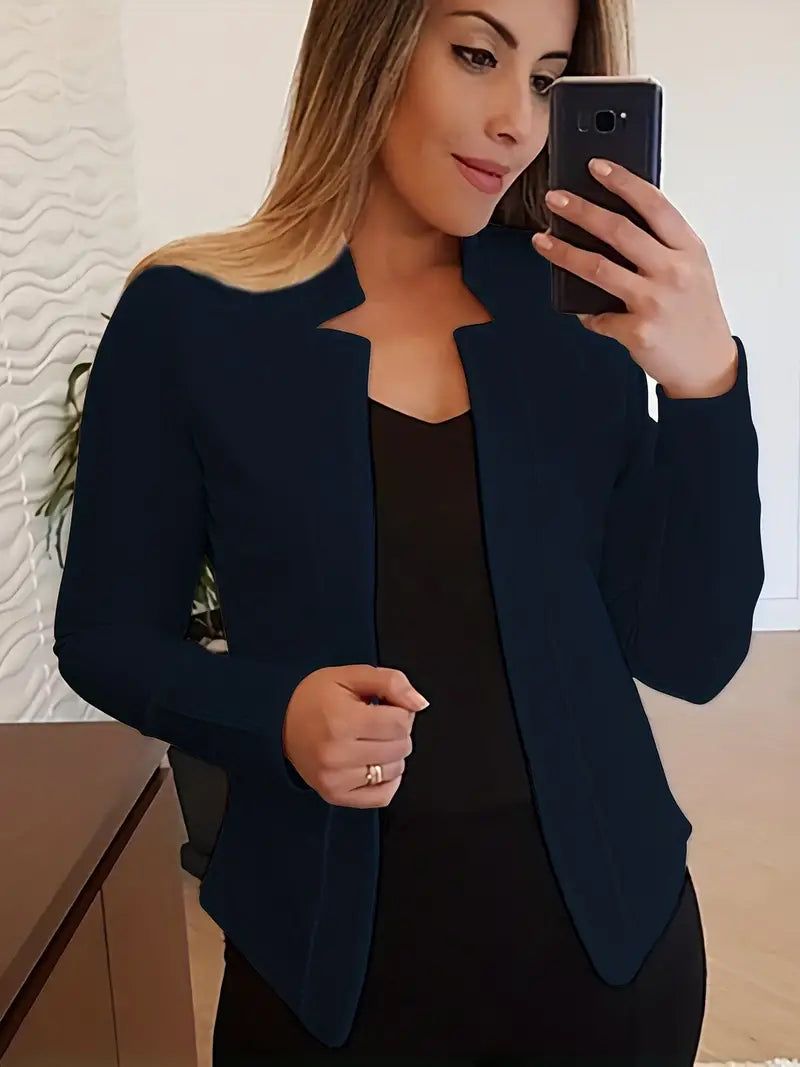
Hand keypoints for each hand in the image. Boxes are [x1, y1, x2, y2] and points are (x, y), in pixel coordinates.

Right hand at [282, 665, 428, 806]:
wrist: (278, 722)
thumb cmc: (315, 697)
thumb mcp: (351, 676)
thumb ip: (391, 682)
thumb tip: (420, 704)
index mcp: (342, 721)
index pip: (401, 723)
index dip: (401, 710)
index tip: (386, 706)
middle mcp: (337, 754)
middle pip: (401, 747)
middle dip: (398, 731)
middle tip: (377, 721)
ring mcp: (335, 779)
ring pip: (395, 770)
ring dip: (392, 754)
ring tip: (371, 740)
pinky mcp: (335, 795)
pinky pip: (383, 796)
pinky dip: (388, 779)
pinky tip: (375, 762)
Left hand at [532, 158, 738, 398]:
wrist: (706, 364)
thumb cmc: (694, 312)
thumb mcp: (692, 269)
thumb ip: (661, 245)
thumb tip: (609, 222)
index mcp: (688, 249)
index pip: (653, 204)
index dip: (622, 181)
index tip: (595, 167)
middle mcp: (673, 271)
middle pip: (618, 230)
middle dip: (580, 210)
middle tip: (554, 199)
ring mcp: (655, 301)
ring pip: (598, 268)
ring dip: (564, 253)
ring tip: (542, 240)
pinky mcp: (638, 331)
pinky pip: (598, 315)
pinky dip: (586, 312)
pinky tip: (580, 308)